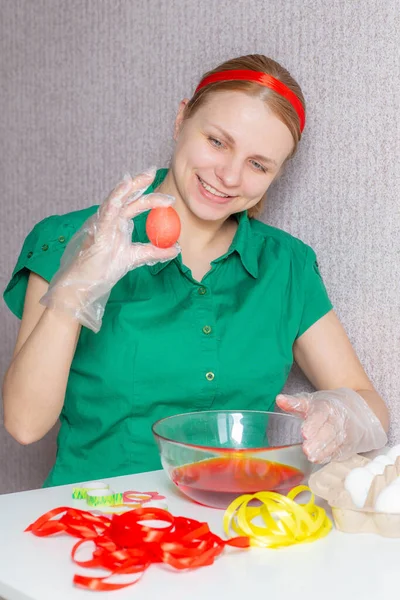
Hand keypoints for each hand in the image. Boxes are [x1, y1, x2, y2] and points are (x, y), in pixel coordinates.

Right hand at [40, 167, 179, 331]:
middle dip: (140, 182)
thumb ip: (155, 251)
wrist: (87, 284)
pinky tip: (125, 187)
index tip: (168, 196)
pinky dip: (117, 197)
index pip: (134, 204)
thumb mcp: (136, 258)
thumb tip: (177, 248)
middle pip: (126, 196)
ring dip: (131, 186)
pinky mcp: (97, 230)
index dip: (149, 196)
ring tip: (145, 176)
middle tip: (155, 171)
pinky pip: (107, 211)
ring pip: (116, 198)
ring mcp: (102, 223)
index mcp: (118, 223)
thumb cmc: (104, 269)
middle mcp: (110, 219)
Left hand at [276, 388, 386, 463]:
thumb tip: (279, 399)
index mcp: (327, 407)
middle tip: (307, 450)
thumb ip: (295, 403)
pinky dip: (331, 456)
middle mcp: (337, 420)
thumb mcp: (312, 402)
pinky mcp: (348, 445)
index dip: (313, 424)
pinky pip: (340, 451)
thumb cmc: (328, 407)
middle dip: (318, 441)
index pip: (321, 415)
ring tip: (312, 457)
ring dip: (324, 451)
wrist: (359, 410)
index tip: (305, 433)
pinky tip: (321, 460)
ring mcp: (344, 434)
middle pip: (328, 431)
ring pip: (335, 443)